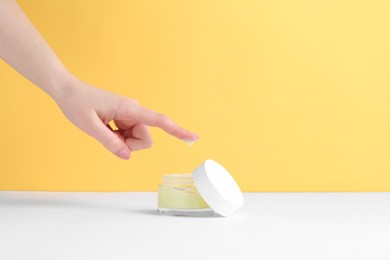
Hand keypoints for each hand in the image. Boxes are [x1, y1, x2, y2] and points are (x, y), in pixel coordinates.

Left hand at [54, 78, 198, 159]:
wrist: (68, 90)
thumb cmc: (77, 104)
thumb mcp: (89, 126)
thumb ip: (109, 142)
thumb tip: (127, 156)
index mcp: (129, 109)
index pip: (159, 121)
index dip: (177, 130)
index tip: (193, 137)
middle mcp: (134, 110)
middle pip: (145, 139)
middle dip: (129, 144)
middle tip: (107, 136)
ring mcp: (130, 114)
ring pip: (137, 138)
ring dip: (121, 141)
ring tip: (104, 129)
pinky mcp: (125, 117)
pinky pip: (129, 135)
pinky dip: (118, 137)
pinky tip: (105, 127)